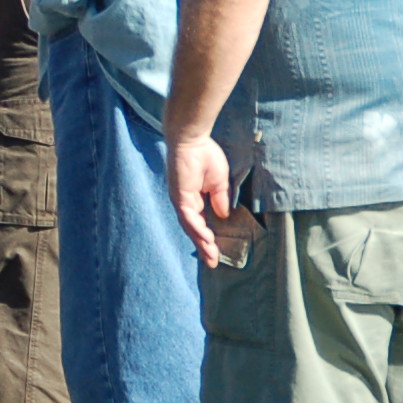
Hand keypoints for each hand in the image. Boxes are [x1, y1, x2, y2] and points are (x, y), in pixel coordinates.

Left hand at [168, 132, 231, 266]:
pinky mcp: (179, 196)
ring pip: (190, 227)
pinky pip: (188, 217)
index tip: (216, 252)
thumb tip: (223, 216)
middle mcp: (184, 202)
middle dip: (204, 246)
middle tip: (213, 263)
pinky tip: (206, 239)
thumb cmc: (205, 155)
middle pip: (193, 229)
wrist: (192, 139)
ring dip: (201, 242)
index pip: (200, 223)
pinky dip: (197, 228)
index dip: (207, 238)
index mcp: (193, 199)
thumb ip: (220, 199)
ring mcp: (180, 200)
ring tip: (212, 256)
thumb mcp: (219, 182)